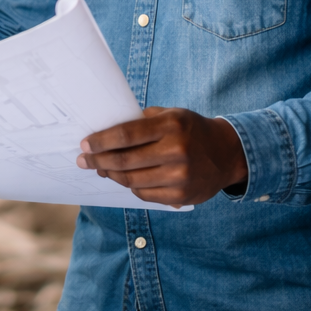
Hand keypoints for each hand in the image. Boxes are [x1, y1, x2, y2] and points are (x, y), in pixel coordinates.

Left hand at [76, 106, 247, 205]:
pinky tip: (122, 178)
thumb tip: (105, 130)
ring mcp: (180, 176)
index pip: (126, 135)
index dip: (101, 141)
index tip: (84, 144)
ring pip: (132, 180)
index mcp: (171, 125)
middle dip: (98, 160)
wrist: (228, 154)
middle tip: (83, 160)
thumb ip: (141, 120)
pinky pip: (145, 194)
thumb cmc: (191, 130)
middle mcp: (176, 151)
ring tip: (100, 168)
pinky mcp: (182, 196)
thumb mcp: (171, 114)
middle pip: (125, 160)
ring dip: (111, 175)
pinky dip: (130, 186)